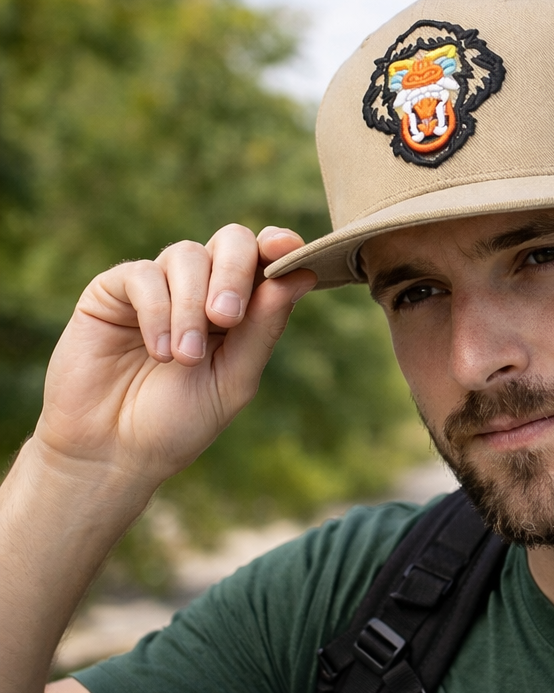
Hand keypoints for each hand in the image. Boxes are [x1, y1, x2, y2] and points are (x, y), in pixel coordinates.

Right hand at [34, 225, 316, 487]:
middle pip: (230, 241)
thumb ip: (264, 329)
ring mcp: (158, 286)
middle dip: (235, 272)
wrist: (115, 451)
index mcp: (240, 309)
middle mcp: (202, 288)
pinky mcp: (113, 290)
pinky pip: (144, 276)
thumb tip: (302, 277)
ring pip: (187, 255)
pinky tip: (159, 350)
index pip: (266, 260)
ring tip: (185, 358)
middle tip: (226, 317)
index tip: (289, 249)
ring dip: (191, 307)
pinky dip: (157, 311)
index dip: (279, 246)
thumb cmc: (179, 423)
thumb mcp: (234, 380)